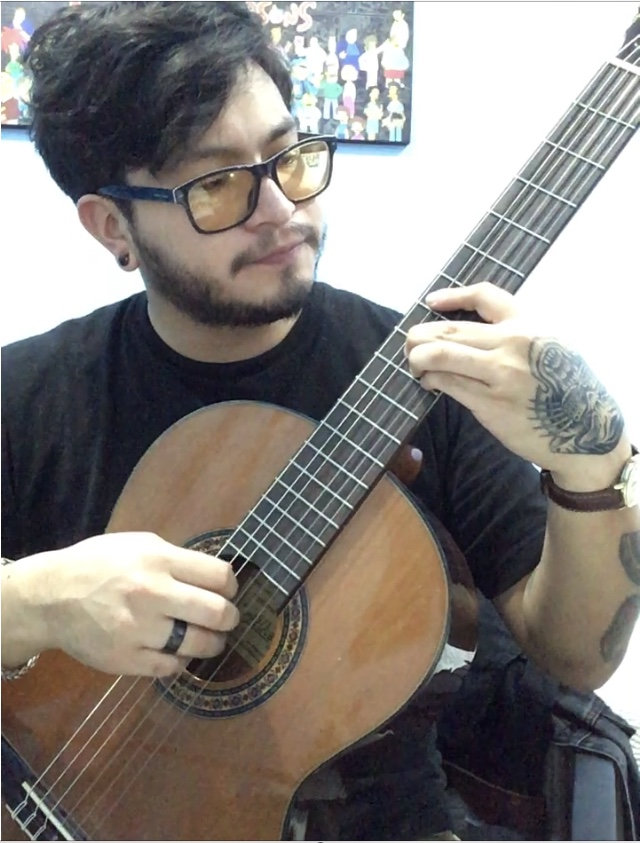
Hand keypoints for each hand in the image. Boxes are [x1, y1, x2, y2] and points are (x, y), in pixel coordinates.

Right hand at [26, 532, 238, 676]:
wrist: (49, 597)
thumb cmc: (98, 565)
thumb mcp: (139, 544)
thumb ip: (176, 558)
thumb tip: (214, 576)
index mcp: (158, 560)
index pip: (219, 576)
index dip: (231, 585)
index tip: (228, 591)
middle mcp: (152, 594)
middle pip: (217, 612)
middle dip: (231, 618)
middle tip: (228, 619)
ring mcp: (138, 630)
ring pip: (198, 645)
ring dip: (212, 644)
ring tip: (211, 640)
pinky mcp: (125, 660)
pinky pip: (170, 668)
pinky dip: (180, 661)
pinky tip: (178, 652)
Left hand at [404, 282, 626, 477]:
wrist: (586, 430)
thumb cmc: (565, 388)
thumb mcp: (552, 345)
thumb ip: (516, 334)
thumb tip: (466, 332)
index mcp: (529, 325)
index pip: (485, 296)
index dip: (452, 295)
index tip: (431, 302)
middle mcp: (513, 344)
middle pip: (449, 329)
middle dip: (419, 336)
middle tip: (410, 344)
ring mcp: (501, 374)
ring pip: (440, 354)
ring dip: (417, 358)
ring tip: (416, 365)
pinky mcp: (490, 403)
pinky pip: (447, 383)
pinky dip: (430, 380)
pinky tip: (430, 383)